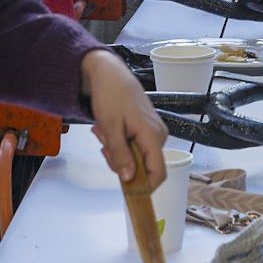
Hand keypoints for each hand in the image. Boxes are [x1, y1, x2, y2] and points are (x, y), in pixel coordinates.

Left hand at [81, 49, 167, 189]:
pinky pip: (135, 146)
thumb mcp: (110, 127)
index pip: (158, 173)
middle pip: (144, 167)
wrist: (109, 73)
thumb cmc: (111, 95)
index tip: (123, 188)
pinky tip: (108, 130)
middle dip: (121, 162)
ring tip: (104, 132)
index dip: (144, 187)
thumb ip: (120, 155)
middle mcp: (159, 135)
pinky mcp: (147, 128)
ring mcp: (154, 131)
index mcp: (153, 136)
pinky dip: (120, 143)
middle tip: (103, 145)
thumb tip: (128, 179)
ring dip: (118, 151)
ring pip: (137, 157)